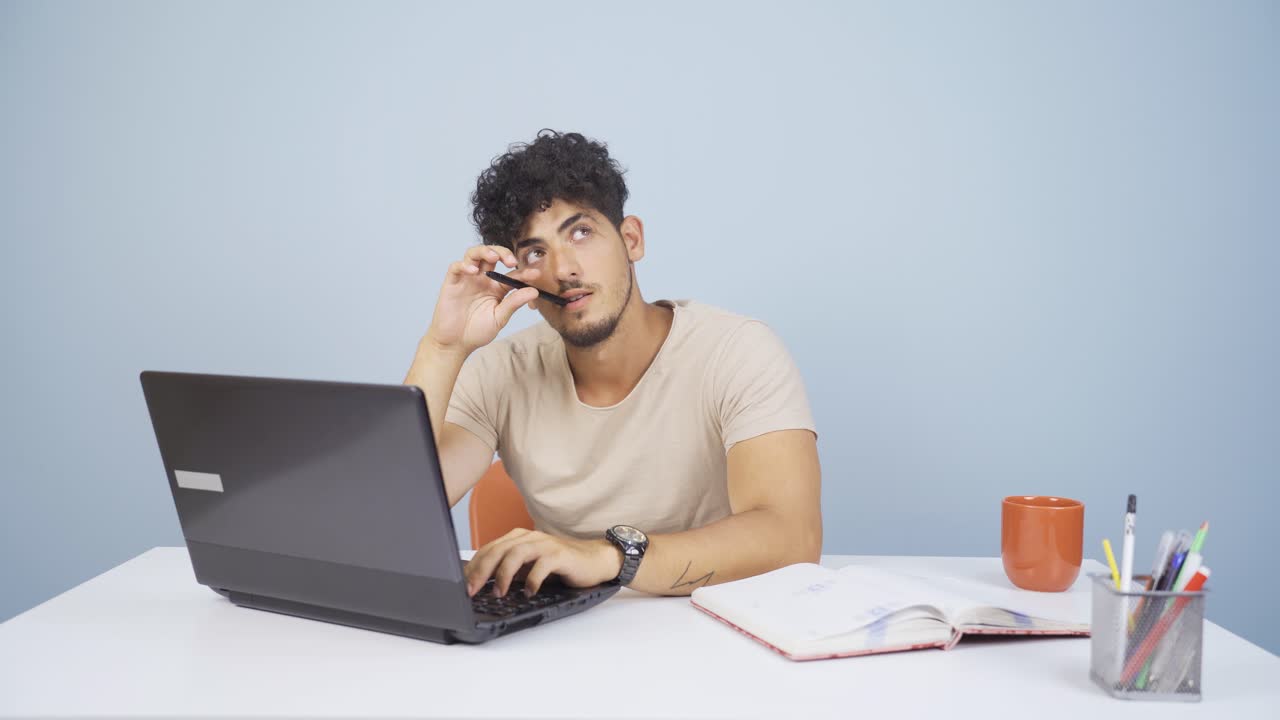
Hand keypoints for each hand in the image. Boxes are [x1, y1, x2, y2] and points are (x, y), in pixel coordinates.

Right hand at [425, 245, 542, 354]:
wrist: (456, 343)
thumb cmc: (477, 331)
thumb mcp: (500, 317)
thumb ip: (514, 303)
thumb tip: (534, 291)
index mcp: (497, 287)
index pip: (512, 273)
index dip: (523, 272)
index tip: (535, 274)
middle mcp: (482, 279)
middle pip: (492, 255)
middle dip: (503, 253)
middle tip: (512, 262)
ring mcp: (467, 279)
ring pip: (474, 254)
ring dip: (484, 251)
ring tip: (494, 257)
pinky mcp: (452, 282)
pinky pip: (456, 267)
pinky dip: (464, 265)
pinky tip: (473, 271)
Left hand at [464, 528, 622, 596]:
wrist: (594, 559)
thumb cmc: (560, 565)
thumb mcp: (529, 567)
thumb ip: (510, 571)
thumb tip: (482, 586)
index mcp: (518, 538)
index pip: (489, 549)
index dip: (473, 567)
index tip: (462, 585)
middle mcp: (529, 537)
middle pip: (498, 550)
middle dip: (481, 570)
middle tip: (471, 590)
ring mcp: (545, 544)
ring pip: (516, 553)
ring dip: (504, 574)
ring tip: (498, 592)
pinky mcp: (560, 554)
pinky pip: (542, 565)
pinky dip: (532, 579)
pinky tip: (528, 592)